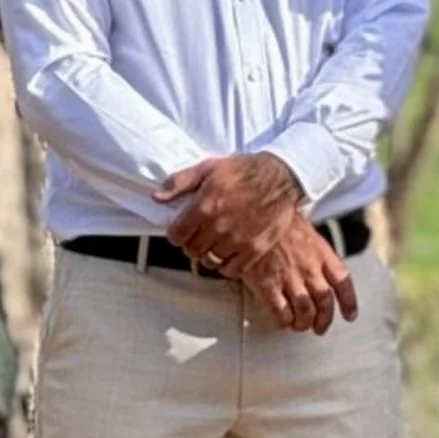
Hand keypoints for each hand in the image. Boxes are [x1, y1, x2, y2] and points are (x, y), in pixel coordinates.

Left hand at [153, 152, 299, 272]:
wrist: (281, 176)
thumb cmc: (244, 169)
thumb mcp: (208, 167)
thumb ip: (179, 182)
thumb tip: (157, 197)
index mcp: (204, 206)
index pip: (176, 235)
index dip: (177, 234)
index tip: (183, 230)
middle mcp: (218, 226)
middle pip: (192, 250)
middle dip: (192, 244)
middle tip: (200, 236)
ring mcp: (238, 240)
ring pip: (210, 261)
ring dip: (209, 254)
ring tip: (215, 244)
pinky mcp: (255, 249)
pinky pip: (232, 270)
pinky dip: (227, 266)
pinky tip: (230, 254)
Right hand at [241, 215, 357, 334]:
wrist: (252, 214)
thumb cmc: (275, 218)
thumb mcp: (303, 228)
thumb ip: (311, 248)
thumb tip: (313, 262)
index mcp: (321, 252)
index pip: (343, 282)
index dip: (349, 302)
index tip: (350, 315)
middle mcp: (309, 268)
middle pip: (325, 302)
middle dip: (324, 319)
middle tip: (319, 327)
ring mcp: (289, 279)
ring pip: (305, 312)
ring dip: (303, 323)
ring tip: (298, 325)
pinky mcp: (267, 286)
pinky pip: (280, 313)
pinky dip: (283, 321)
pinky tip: (281, 321)